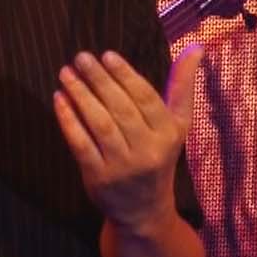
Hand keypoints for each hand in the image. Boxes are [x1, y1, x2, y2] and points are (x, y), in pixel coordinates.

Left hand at [51, 43, 202, 233]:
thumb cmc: (159, 156)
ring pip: (99, 124)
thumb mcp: (178, 126)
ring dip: (81, 96)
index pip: (146, 99)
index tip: (107, 55)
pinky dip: (68, 120)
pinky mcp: (98, 177)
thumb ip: (182, 86)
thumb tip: (196, 47)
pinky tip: (59, 99)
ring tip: (66, 74)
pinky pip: (81, 143)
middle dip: (99, 80)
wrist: (144, 210)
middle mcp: (148, 151)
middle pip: (121, 109)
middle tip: (81, 57)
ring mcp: (122, 166)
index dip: (126, 76)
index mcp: (169, 134)